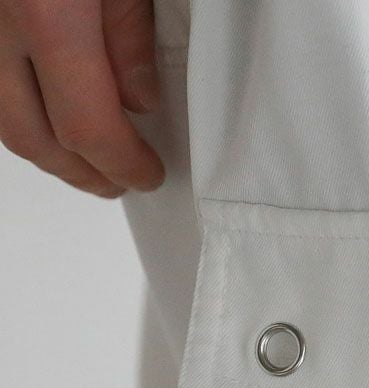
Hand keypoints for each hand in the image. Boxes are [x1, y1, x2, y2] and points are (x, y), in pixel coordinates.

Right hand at [0, 0, 164, 197]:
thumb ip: (131, 31)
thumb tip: (139, 101)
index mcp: (44, 12)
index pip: (86, 127)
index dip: (122, 164)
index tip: (148, 174)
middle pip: (32, 135)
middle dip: (80, 173)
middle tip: (118, 182)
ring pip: (2, 114)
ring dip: (46, 147)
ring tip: (88, 160)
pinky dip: (21, 108)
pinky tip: (51, 112)